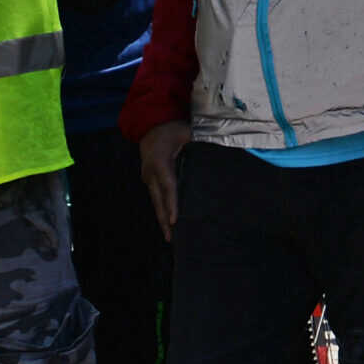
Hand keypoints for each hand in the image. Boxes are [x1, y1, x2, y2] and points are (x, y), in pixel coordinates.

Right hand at [139, 120, 193, 238]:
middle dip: (165, 220)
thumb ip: (198, 144)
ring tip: (170, 237)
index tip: (175, 221)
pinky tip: (168, 221)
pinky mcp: (150, 179)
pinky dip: (162, 209)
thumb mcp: (185, 132)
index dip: (172, 204)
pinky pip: (156, 197)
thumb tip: (215, 154)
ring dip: (162, 218)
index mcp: (160, 162)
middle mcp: (151, 173)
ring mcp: (148, 177)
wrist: (151, 124)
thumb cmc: (171, 128)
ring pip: (156, 201)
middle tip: (171, 238)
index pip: (168, 186)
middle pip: (158, 200)